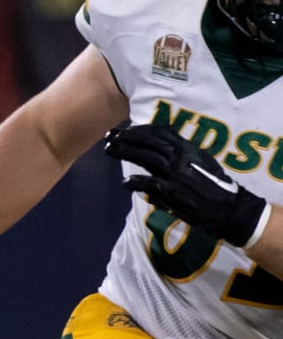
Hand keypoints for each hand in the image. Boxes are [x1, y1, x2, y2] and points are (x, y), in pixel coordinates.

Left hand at [104, 122, 270, 247]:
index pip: (160, 133)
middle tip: (109, 137)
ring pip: (146, 158)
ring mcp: (177, 175)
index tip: (123, 130)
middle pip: (149, 143)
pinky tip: (125, 182)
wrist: (229, 208)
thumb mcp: (201, 160)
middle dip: (126, 138)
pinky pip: (151, 184)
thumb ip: (182, 150)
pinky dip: (137, 182)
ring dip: (125, 152)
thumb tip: (164, 139)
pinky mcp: (174, 193)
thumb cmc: (215, 185)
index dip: (139, 130)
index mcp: (188, 149)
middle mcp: (181, 158)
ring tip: (109, 150)